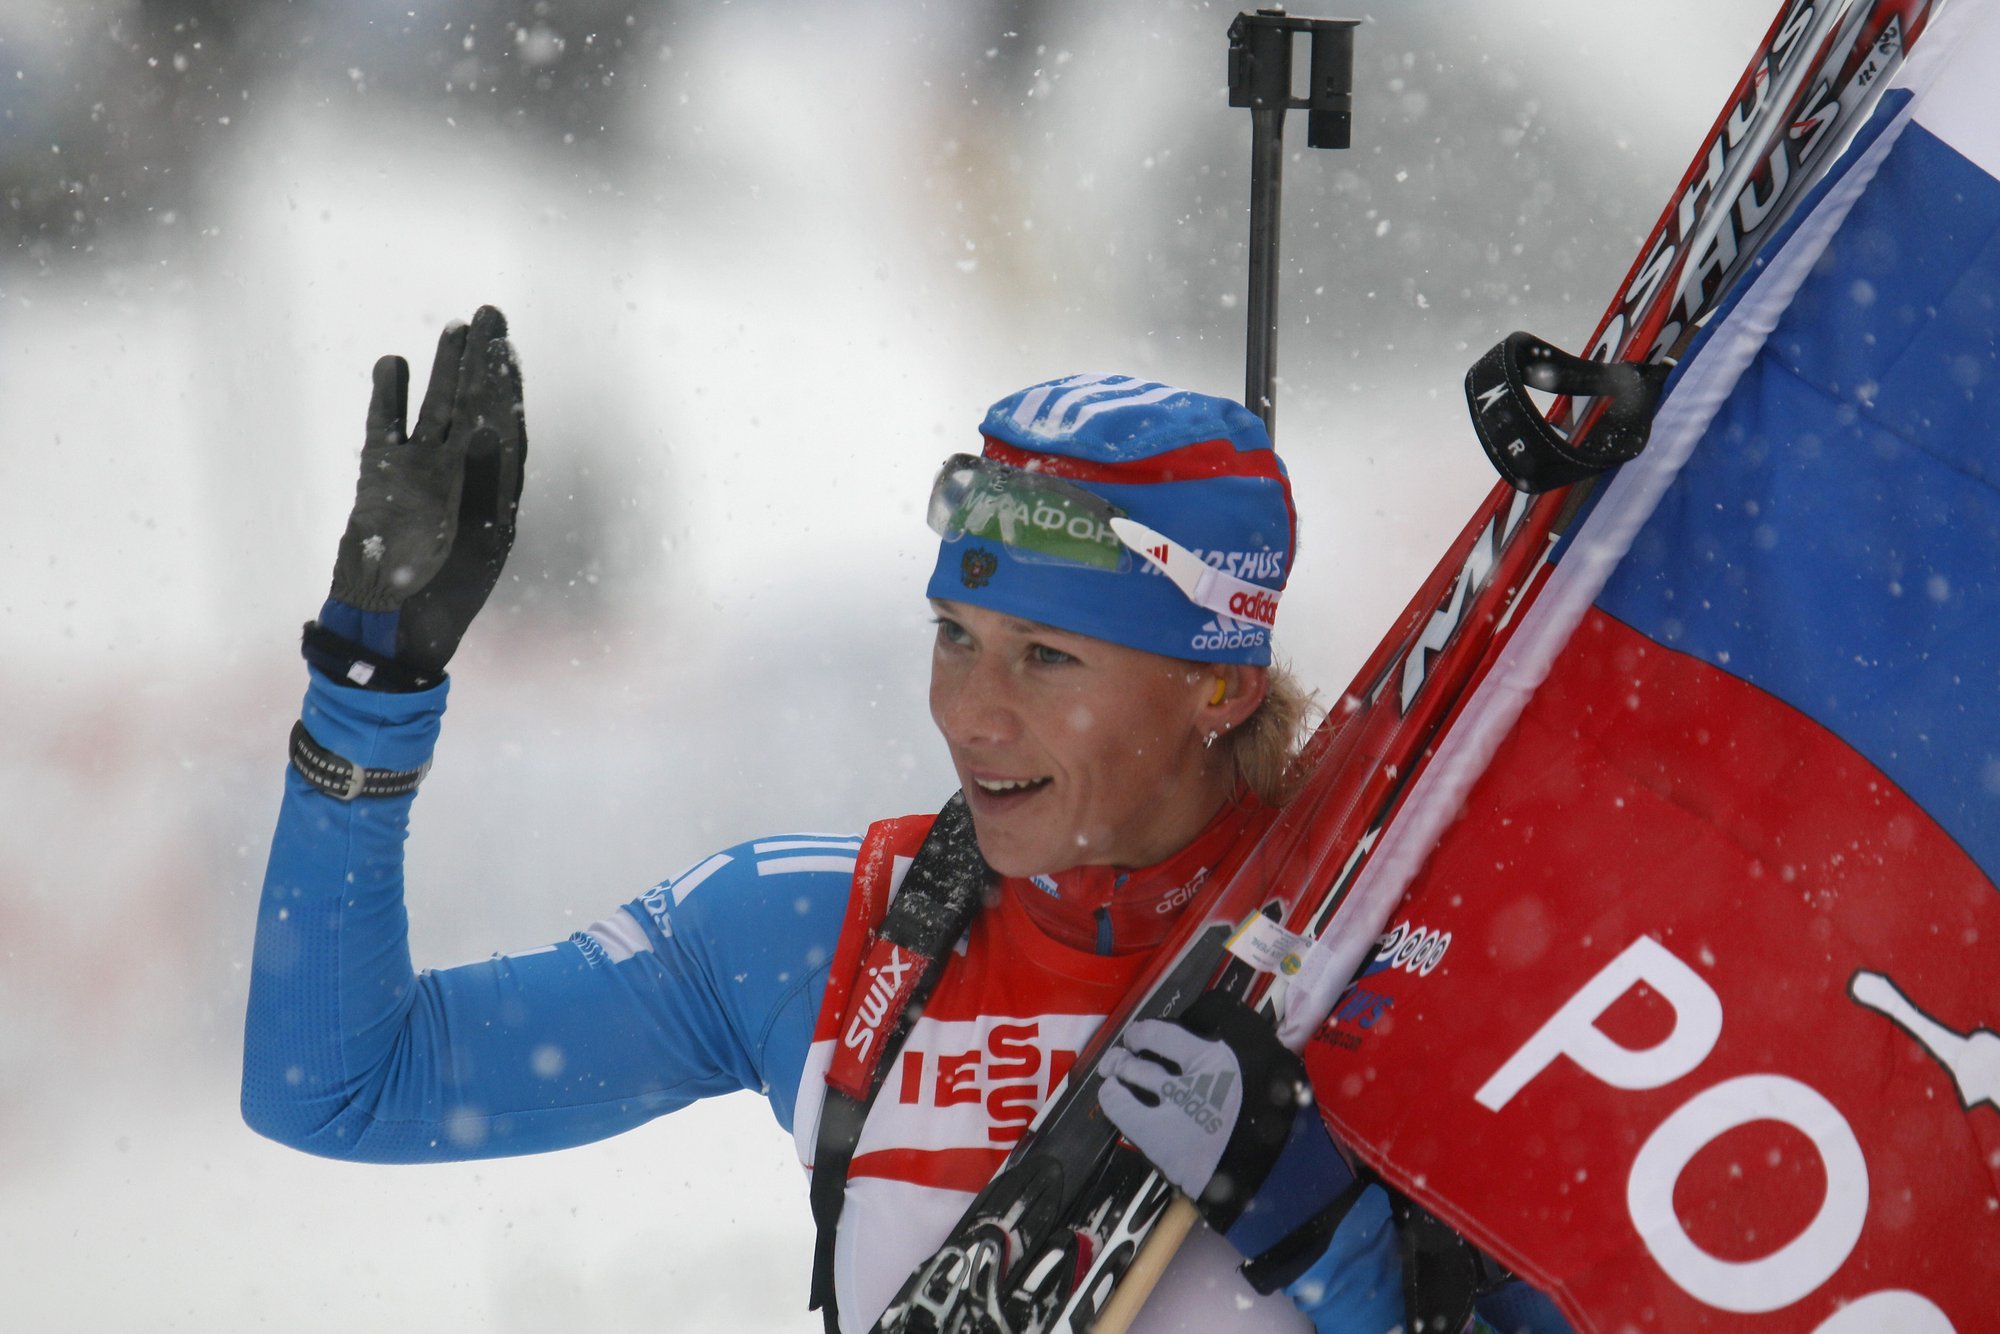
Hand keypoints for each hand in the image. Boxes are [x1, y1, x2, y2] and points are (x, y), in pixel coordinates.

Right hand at [328, 304, 525, 675]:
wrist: (388, 629)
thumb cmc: (443, 596)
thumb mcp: (477, 542)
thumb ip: (485, 484)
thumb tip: (493, 429)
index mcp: (497, 492)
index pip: (509, 424)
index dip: (509, 384)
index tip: (508, 346)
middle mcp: (462, 476)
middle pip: (476, 405)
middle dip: (483, 361)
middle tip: (490, 312)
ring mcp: (421, 474)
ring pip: (435, 409)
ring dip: (444, 371)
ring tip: (454, 328)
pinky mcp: (382, 479)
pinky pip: (386, 427)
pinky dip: (389, 397)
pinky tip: (392, 364)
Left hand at [1097, 992, 1305, 1232]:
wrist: (1274, 1179)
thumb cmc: (1273, 1127)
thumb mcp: (1267, 1079)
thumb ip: (1246, 1060)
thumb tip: (1243, 1041)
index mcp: (1220, 1059)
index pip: (1167, 1034)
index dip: (1146, 1032)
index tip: (1140, 1035)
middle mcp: (1193, 1077)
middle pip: (1147, 1052)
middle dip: (1130, 1051)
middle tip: (1120, 1056)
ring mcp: (1173, 1107)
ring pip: (1133, 1074)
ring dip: (1120, 1070)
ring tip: (1112, 1073)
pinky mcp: (1159, 1137)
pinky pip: (1122, 1108)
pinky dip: (1113, 1099)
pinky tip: (1111, 1096)